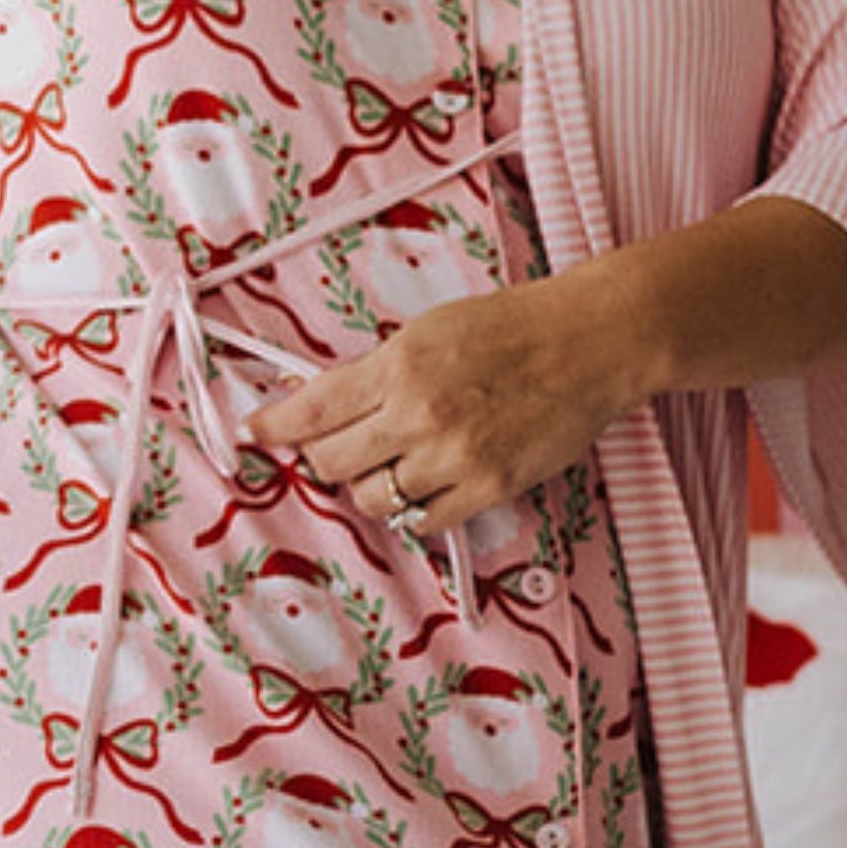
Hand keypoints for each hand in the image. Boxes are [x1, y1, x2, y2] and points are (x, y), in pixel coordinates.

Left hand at [247, 263, 645, 547]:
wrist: (590, 342)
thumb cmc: (512, 327)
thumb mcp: (429, 330)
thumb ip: (376, 370)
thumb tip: (319, 402)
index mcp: (398, 365)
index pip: (311, 410)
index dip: (274, 427)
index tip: (256, 434)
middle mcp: (419, 414)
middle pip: (332, 463)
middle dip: (324, 458)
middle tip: (336, 449)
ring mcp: (454, 455)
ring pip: (374, 498)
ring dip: (370, 487)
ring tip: (390, 465)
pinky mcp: (488, 487)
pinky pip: (424, 520)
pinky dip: (416, 509)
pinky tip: (425, 484)